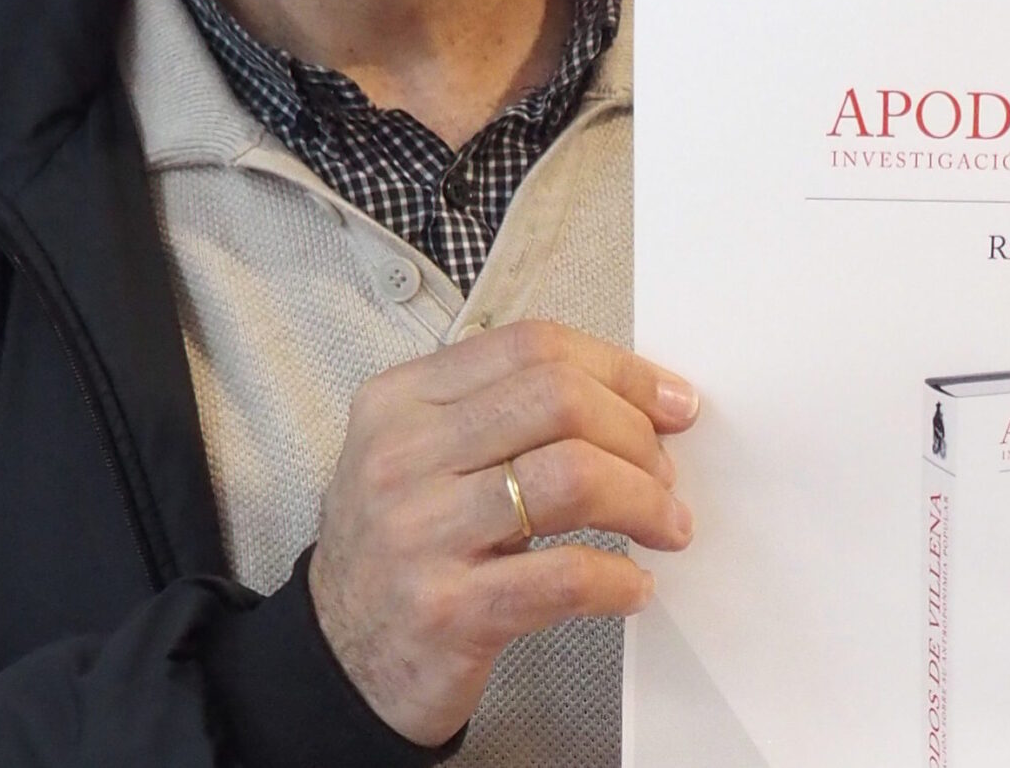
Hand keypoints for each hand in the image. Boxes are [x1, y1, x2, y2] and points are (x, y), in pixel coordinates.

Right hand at [307, 320, 700, 745]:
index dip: (620, 370)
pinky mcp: (448, 611)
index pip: (531, 348)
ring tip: (667, 525)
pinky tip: (633, 586)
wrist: (338, 661)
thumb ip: (506, 414)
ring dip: (644, 500)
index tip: (671, 402)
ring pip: (572, 479)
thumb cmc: (403, 547)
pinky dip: (620, 579)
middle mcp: (403, 456)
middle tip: (666, 473)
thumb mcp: (423, 456)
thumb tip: (639, 402)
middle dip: (637, 433)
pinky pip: (565, 575)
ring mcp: (420, 534)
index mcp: (400, 400)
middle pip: (558, 399)